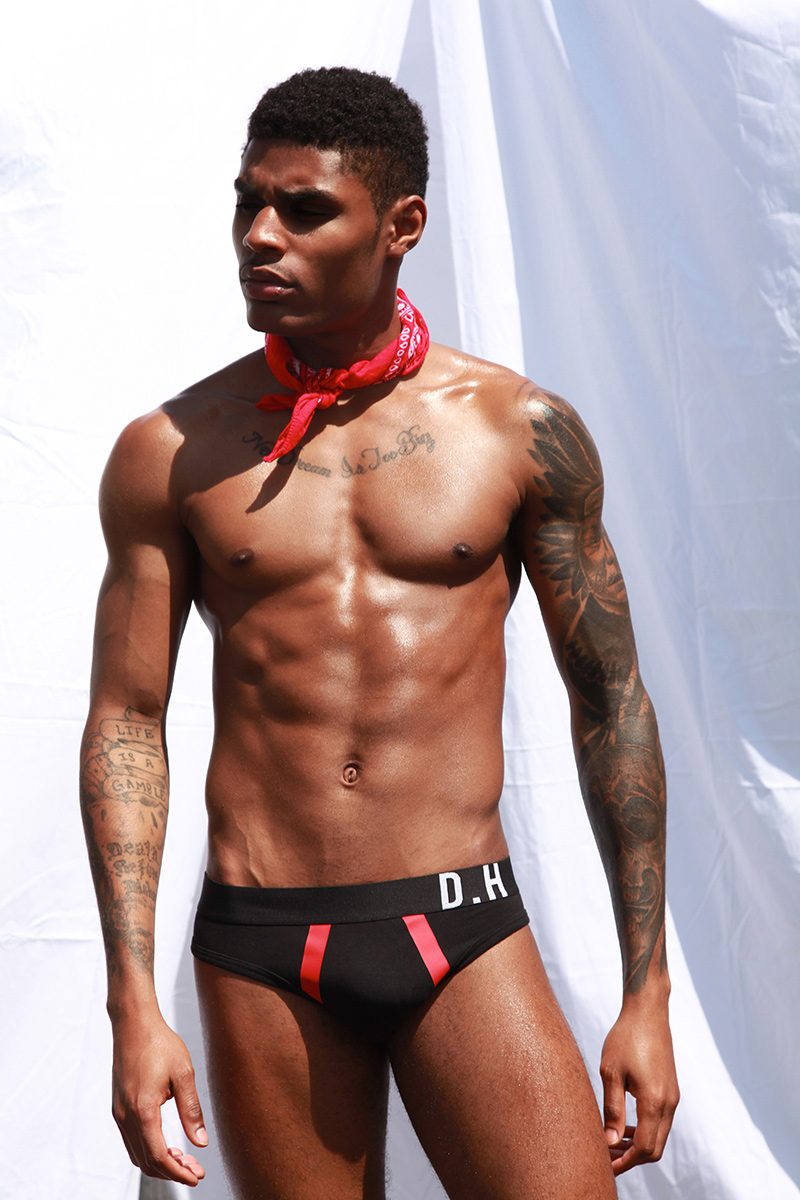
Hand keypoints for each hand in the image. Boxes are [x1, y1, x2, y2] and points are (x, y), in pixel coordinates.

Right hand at [111, 1008, 207, 1185]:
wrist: (133, 1023)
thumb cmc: (159, 1043)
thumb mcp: (183, 1073)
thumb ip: (191, 1110)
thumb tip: (201, 1142)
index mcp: (143, 1109)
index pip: (158, 1156)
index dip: (178, 1172)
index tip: (196, 1177)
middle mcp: (126, 1115)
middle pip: (146, 1160)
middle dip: (171, 1171)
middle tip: (194, 1170)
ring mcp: (119, 1112)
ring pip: (137, 1153)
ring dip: (159, 1161)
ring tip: (184, 1159)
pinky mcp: (118, 1106)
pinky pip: (131, 1139)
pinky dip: (148, 1148)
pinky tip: (167, 1143)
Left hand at [600, 999, 678, 1174]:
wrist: (648, 1011)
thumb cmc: (625, 1037)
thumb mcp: (611, 1072)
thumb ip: (612, 1110)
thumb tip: (611, 1143)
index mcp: (654, 1101)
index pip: (644, 1148)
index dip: (625, 1162)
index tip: (605, 1167)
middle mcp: (669, 1103)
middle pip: (655, 1149)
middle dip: (631, 1159)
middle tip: (605, 1159)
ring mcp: (673, 1097)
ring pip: (659, 1136)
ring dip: (637, 1146)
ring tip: (611, 1145)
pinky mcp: (671, 1090)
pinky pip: (660, 1122)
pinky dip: (644, 1131)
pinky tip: (625, 1127)